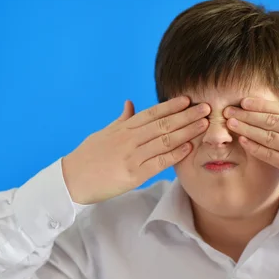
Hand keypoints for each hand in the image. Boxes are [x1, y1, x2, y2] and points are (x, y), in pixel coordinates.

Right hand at [63, 97, 210, 203]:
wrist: (72, 179)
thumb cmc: (88, 156)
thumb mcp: (104, 133)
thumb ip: (121, 119)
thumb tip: (130, 103)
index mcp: (123, 128)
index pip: (151, 113)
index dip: (171, 105)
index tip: (188, 99)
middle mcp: (129, 139)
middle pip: (163, 124)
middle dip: (186, 116)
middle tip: (206, 108)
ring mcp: (131, 156)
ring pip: (164, 141)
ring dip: (186, 131)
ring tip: (204, 125)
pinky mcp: (133, 174)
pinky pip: (158, 162)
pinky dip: (175, 154)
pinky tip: (189, 147)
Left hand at [224, 96, 278, 215]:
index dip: (264, 104)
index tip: (246, 100)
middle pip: (275, 121)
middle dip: (250, 114)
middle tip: (230, 109)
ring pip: (271, 137)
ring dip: (248, 129)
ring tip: (232, 123)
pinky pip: (272, 157)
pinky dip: (256, 148)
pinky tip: (243, 141)